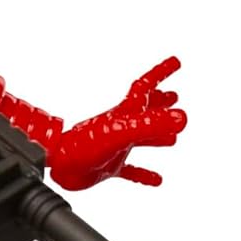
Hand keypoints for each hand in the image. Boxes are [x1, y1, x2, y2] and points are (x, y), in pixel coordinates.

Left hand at [49, 57, 185, 190]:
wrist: (59, 166)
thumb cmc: (82, 145)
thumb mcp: (121, 131)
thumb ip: (150, 124)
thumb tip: (180, 118)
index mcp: (123, 114)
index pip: (145, 89)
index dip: (160, 73)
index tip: (175, 62)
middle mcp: (120, 127)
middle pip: (145, 111)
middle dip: (160, 103)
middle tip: (174, 96)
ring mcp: (115, 148)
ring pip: (141, 139)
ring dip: (157, 137)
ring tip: (173, 137)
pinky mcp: (109, 167)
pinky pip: (132, 170)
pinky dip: (145, 174)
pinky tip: (156, 179)